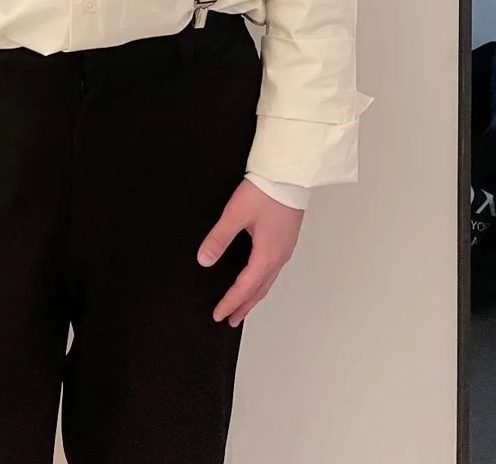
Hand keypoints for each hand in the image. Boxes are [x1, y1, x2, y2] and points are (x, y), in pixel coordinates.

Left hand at [197, 178, 304, 325]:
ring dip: (254, 296)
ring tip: (243, 306)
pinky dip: (263, 282)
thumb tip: (205, 259)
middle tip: (231, 320)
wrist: (290, 175)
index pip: (245, 288)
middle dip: (244, 306)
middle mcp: (279, 256)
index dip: (230, 302)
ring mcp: (285, 248)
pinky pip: (273, 269)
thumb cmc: (267, 191)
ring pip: (268, 281)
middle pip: (259, 290)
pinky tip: (258, 277)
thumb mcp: (235, 214)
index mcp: (266, 255)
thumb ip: (219, 238)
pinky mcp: (286, 239)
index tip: (219, 315)